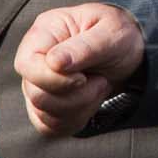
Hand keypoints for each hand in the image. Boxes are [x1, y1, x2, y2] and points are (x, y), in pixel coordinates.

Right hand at [14, 2, 144, 135]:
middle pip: (36, 94)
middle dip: (76, 95)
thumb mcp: (112, 33)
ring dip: (81, 106)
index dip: (53, 78)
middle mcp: (35, 59)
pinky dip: (77, 119)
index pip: (27, 64)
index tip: (83, 77)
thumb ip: (85, 47)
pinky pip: (51, 126)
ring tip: (98, 85)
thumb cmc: (119, 36)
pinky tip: (91, 100)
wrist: (131, 54)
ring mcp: (37, 84)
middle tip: (101, 79)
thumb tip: (53, 62)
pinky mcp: (45, 106)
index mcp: (45, 31)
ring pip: (43, 113)